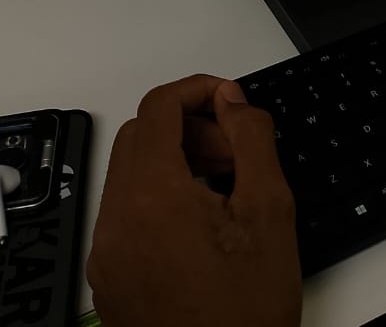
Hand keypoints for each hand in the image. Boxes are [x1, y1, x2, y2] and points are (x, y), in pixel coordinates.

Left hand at [87, 75, 301, 326]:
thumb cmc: (249, 307)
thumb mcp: (270, 208)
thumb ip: (251, 138)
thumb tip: (232, 99)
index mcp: (152, 195)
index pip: (158, 107)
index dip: (198, 89)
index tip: (232, 99)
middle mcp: (116, 220)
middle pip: (140, 137)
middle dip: (189, 127)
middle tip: (234, 148)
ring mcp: (107, 253)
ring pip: (131, 175)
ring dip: (174, 161)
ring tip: (226, 186)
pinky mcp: (109, 278)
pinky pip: (126, 213)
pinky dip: (159, 196)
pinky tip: (203, 222)